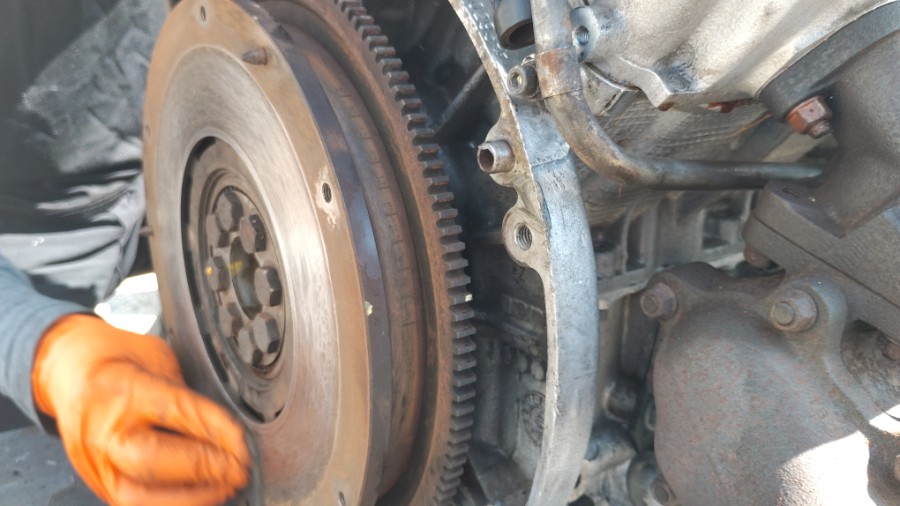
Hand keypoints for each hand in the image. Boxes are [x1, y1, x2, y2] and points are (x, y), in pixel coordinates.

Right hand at [32, 314, 249, 505]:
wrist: (68, 369)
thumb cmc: (117, 359)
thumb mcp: (157, 357)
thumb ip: (184, 392)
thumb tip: (226, 429)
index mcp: (120, 388)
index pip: (176, 413)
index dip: (217, 431)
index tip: (244, 442)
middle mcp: (101, 429)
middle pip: (151, 460)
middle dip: (205, 469)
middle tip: (239, 468)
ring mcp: (94, 461)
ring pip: (139, 497)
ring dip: (192, 496)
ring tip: (226, 486)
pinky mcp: (96, 481)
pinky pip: (134, 504)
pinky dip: (173, 503)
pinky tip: (202, 496)